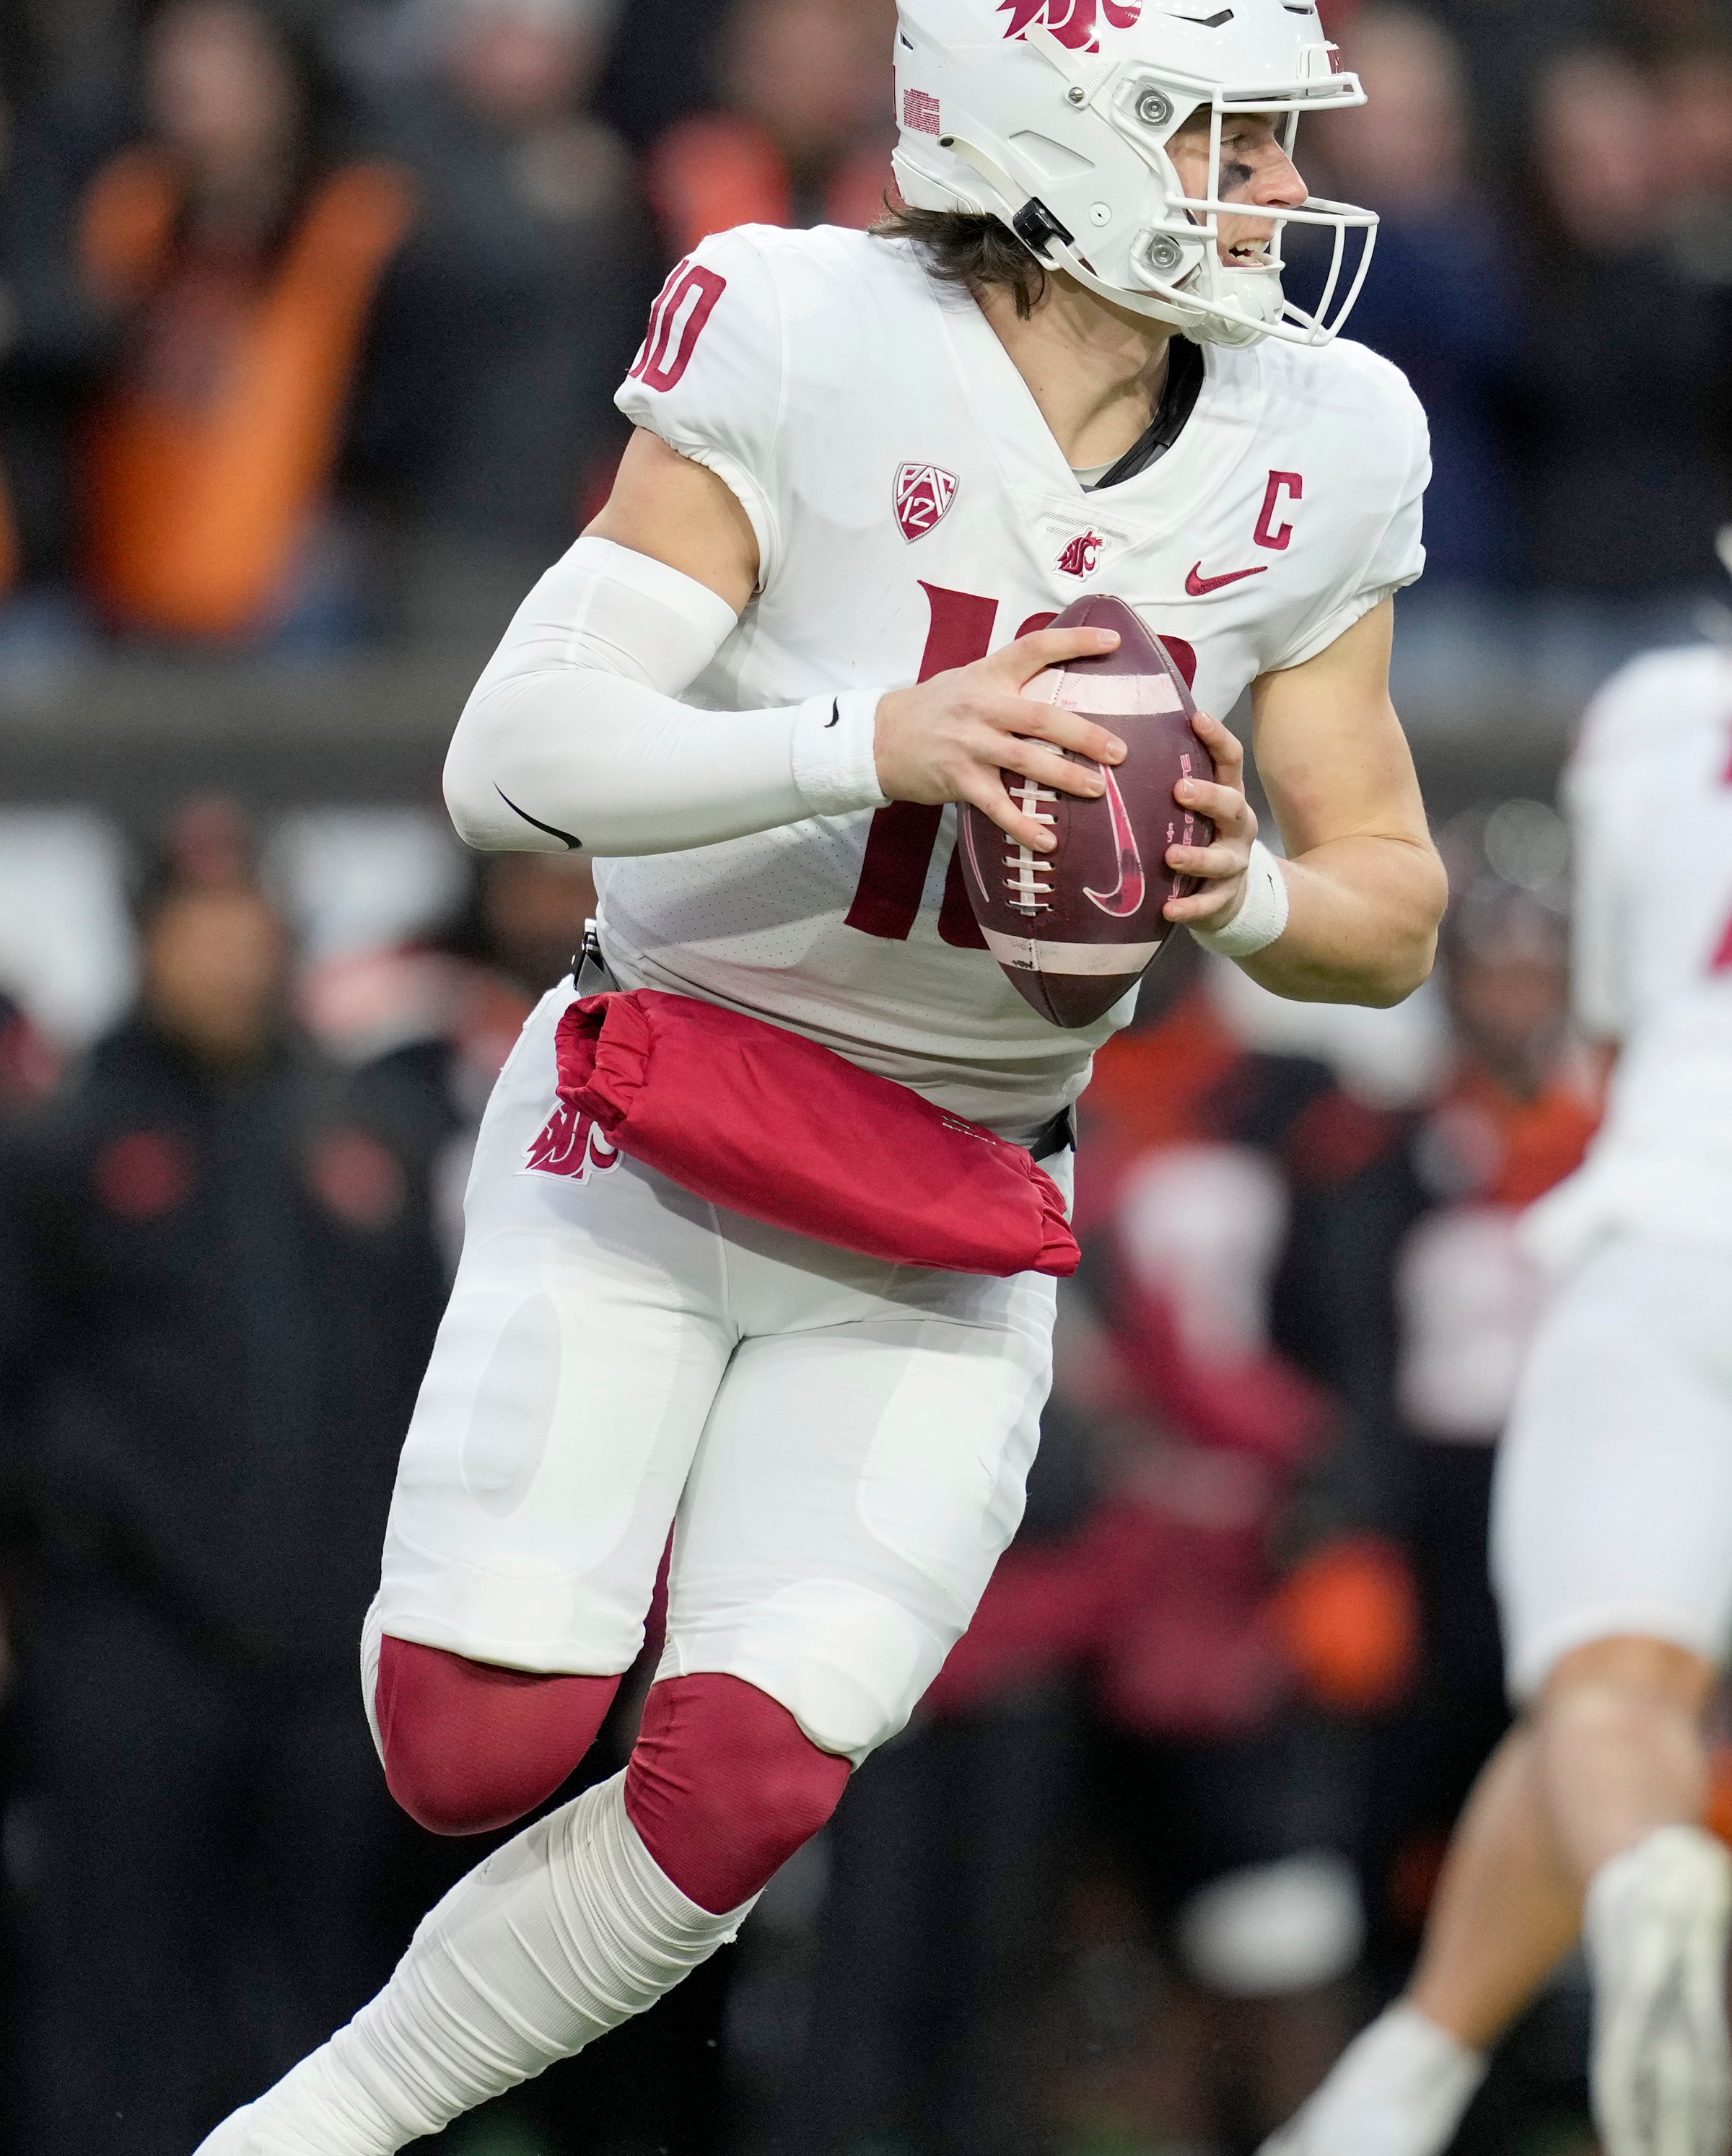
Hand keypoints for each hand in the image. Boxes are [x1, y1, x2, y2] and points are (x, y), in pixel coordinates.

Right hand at [873, 626, 1127, 853]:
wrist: (878, 738)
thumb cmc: (933, 708)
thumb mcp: (968, 681)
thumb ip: (1008, 682)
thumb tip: (1060, 682)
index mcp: (988, 675)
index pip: (1035, 649)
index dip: (1074, 642)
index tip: (1113, 641)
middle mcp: (981, 708)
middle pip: (1041, 718)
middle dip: (1084, 735)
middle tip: (1119, 751)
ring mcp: (969, 745)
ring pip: (1025, 761)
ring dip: (1065, 777)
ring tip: (1098, 789)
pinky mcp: (958, 780)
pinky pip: (997, 806)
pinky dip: (1022, 825)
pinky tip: (1047, 841)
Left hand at [1161, 708, 1257, 927]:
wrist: (1227, 894)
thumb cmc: (1198, 836)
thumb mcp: (1192, 807)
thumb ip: (1169, 779)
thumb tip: (1118, 739)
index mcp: (1228, 795)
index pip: (1230, 760)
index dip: (1218, 737)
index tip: (1197, 717)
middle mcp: (1237, 826)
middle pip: (1231, 805)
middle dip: (1208, 797)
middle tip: (1180, 789)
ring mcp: (1234, 863)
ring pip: (1222, 859)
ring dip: (1197, 857)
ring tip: (1171, 856)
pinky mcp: (1224, 898)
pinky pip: (1208, 904)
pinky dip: (1190, 908)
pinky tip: (1169, 909)